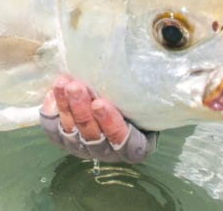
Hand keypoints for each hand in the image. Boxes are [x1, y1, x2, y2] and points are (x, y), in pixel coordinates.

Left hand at [39, 76, 155, 162]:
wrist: (118, 101)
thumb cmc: (137, 100)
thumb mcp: (147, 97)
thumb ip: (152, 91)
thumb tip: (171, 71)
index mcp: (134, 146)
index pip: (123, 141)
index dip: (111, 124)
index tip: (101, 103)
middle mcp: (108, 151)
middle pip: (93, 135)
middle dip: (82, 109)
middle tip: (76, 86)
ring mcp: (85, 147)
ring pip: (71, 132)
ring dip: (65, 107)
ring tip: (62, 84)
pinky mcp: (65, 140)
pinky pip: (54, 132)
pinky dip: (51, 114)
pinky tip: (52, 94)